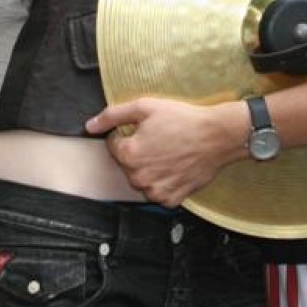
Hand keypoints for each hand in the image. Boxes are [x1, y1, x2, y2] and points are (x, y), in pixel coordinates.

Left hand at [85, 97, 242, 206]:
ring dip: (149, 168)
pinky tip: (175, 166)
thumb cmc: (183, 120)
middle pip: (127, 163)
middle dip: (138, 151)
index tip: (146, 129)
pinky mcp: (172, 199)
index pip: (113, 145)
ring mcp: (155, 191)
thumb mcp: (145, 107)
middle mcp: (139, 177)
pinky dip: (164, 181)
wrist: (217, 136)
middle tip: (159, 138)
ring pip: (142, 179)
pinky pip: (158, 192)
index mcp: (129, 155)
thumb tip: (90, 125)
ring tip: (168, 152)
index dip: (127, 133)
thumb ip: (112, 115)